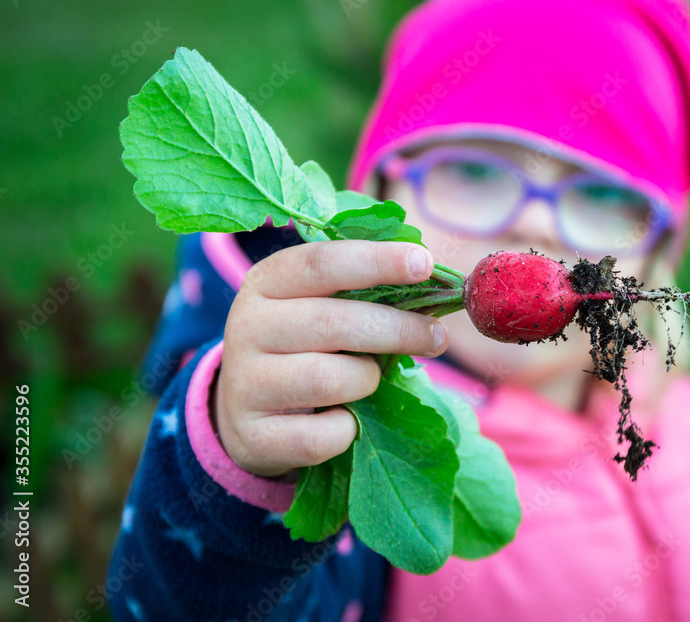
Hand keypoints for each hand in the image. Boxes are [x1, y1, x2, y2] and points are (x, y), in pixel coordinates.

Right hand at [213, 240, 448, 477]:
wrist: (248, 413)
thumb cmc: (305, 347)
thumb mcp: (321, 307)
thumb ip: (366, 290)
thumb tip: (431, 280)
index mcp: (267, 282)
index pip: (323, 263)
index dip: (377, 261)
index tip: (425, 263)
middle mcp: (247, 326)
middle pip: (333, 323)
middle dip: (398, 329)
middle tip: (437, 336)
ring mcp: (244, 383)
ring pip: (328, 379)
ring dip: (367, 380)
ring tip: (370, 379)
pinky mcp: (253, 436)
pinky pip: (321, 435)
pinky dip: (347, 429)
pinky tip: (347, 419)